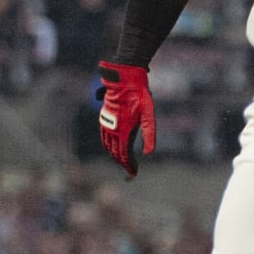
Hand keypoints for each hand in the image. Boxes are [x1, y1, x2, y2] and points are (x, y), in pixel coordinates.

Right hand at [96, 61, 154, 177]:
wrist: (124, 80)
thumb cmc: (139, 96)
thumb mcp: (148, 114)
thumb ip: (149, 133)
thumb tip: (148, 153)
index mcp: (123, 131)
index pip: (124, 155)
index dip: (129, 166)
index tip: (133, 173)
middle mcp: (112, 130)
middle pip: (115, 153)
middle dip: (122, 162)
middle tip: (130, 169)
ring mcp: (106, 124)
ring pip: (108, 146)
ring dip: (114, 155)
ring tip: (123, 160)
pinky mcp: (104, 119)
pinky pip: (104, 137)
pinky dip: (108, 146)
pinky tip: (113, 147)